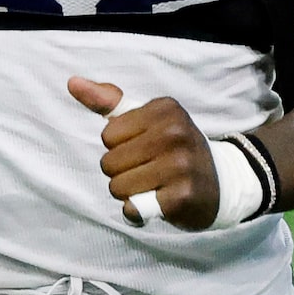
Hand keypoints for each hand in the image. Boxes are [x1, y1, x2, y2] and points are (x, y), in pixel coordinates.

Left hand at [68, 78, 219, 230]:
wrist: (221, 183)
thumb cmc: (173, 147)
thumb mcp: (146, 118)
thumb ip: (108, 101)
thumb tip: (72, 82)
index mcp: (164, 109)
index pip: (107, 135)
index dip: (119, 147)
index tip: (145, 147)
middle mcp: (174, 133)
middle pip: (109, 162)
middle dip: (121, 172)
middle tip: (149, 170)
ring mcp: (180, 165)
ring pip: (117, 186)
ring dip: (128, 193)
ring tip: (152, 186)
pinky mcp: (182, 197)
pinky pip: (134, 208)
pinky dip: (138, 211)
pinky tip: (157, 203)